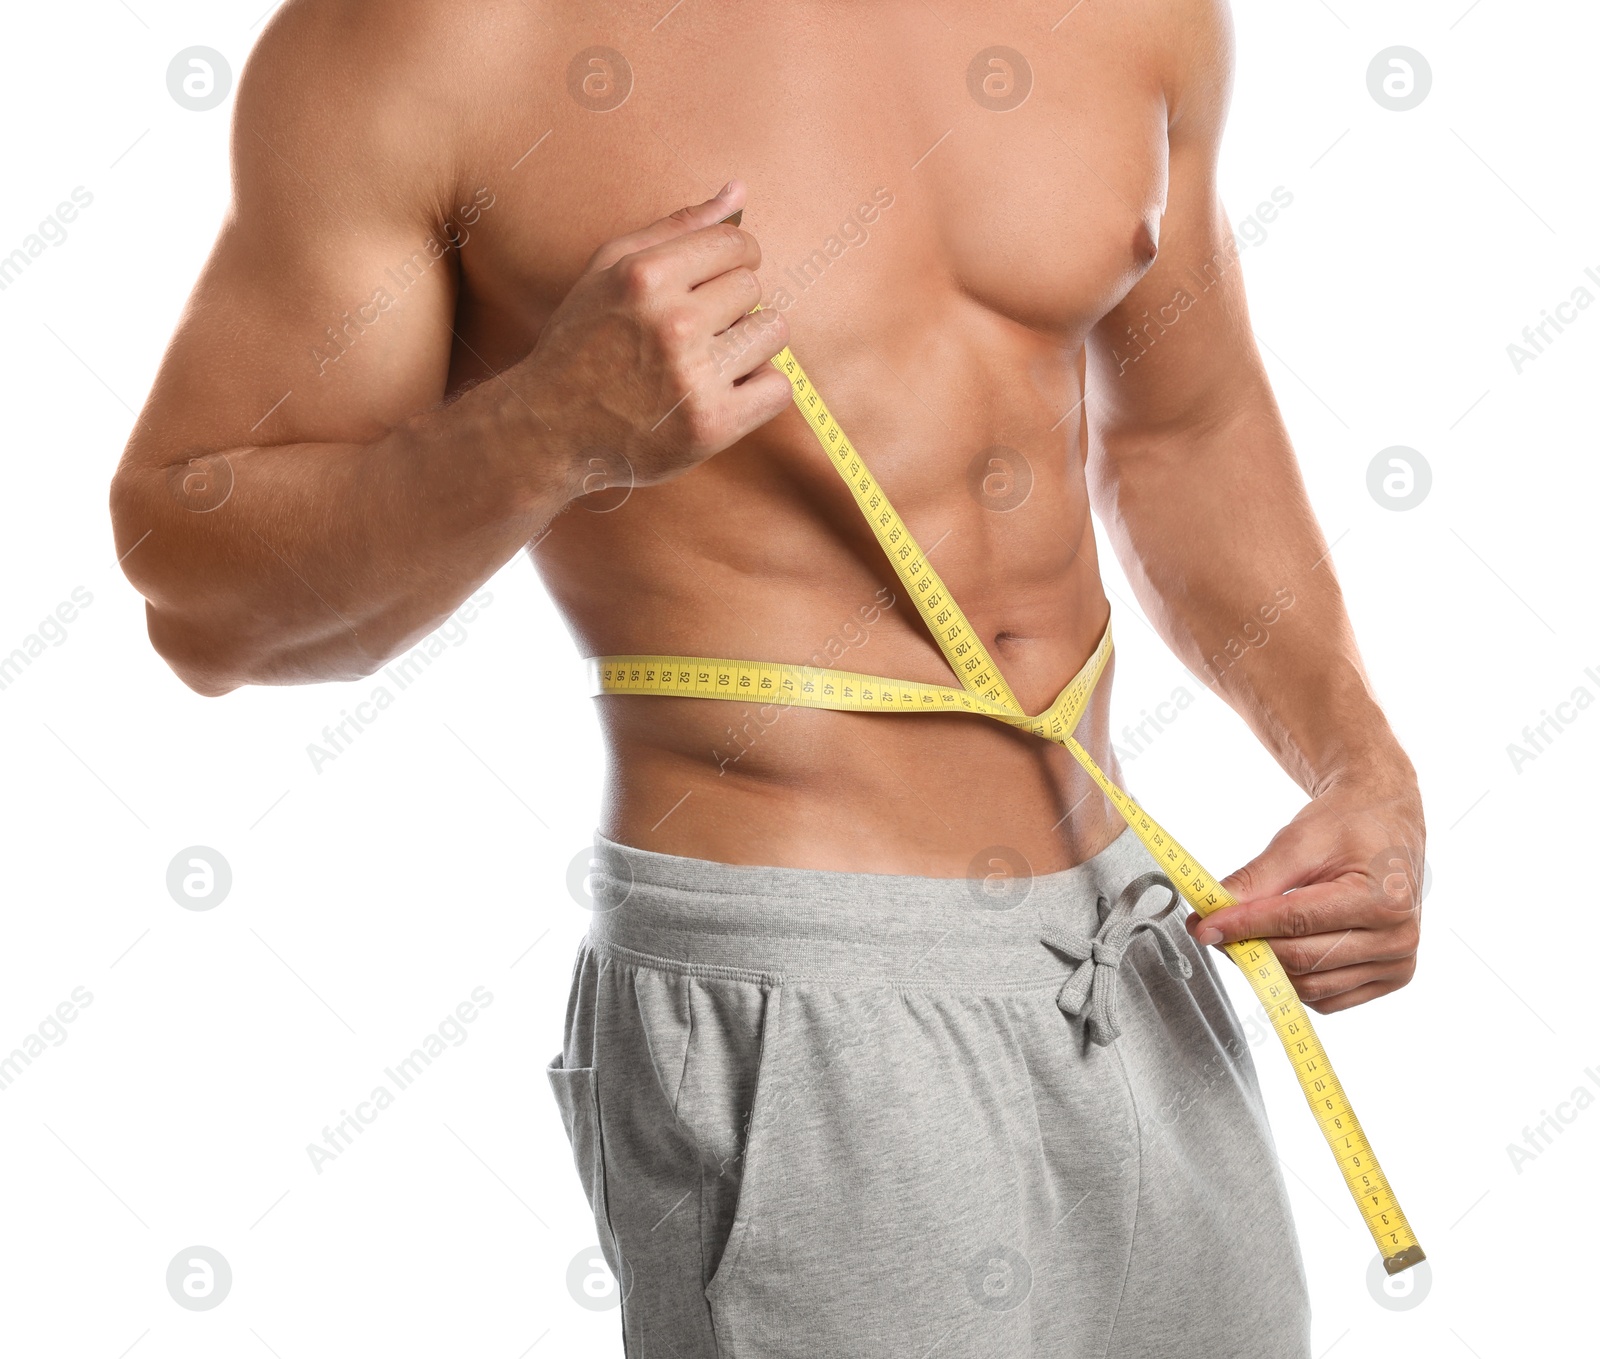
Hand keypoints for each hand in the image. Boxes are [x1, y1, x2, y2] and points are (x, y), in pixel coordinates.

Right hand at [514, 179, 792, 492]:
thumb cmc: (582, 343)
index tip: (721, 278)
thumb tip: (739, 189)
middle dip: (733, 306)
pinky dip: (758, 391)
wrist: (550, 432)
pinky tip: (724, 393)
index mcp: (645, 277)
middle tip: (698, 332)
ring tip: (712, 361)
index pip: (736, 244)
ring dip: (750, 345)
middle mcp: (672, 323)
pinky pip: (778, 388)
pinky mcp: (711, 424)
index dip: (736, 259)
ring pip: (772, 333)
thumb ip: (676, 226)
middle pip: (753, 288)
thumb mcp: (610, 271)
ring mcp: (693, 377)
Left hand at [1183, 763, 1424, 1012]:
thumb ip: (1255, 880)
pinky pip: (1327, 998)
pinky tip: (1279, 950)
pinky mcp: (1389, 978)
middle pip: (1303, 959)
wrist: (1386, 825)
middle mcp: (1397, 938)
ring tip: (1243, 936)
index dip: (1244, 926)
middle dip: (1249, 947)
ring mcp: (1397, 964)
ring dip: (1268, 967)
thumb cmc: (1348, 826)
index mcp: (1383, 899)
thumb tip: (1214, 913)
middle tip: (1212, 928)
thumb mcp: (1298, 840)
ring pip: (1311, 986)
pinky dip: (1294, 981)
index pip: (1297, 922)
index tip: (1205, 926)